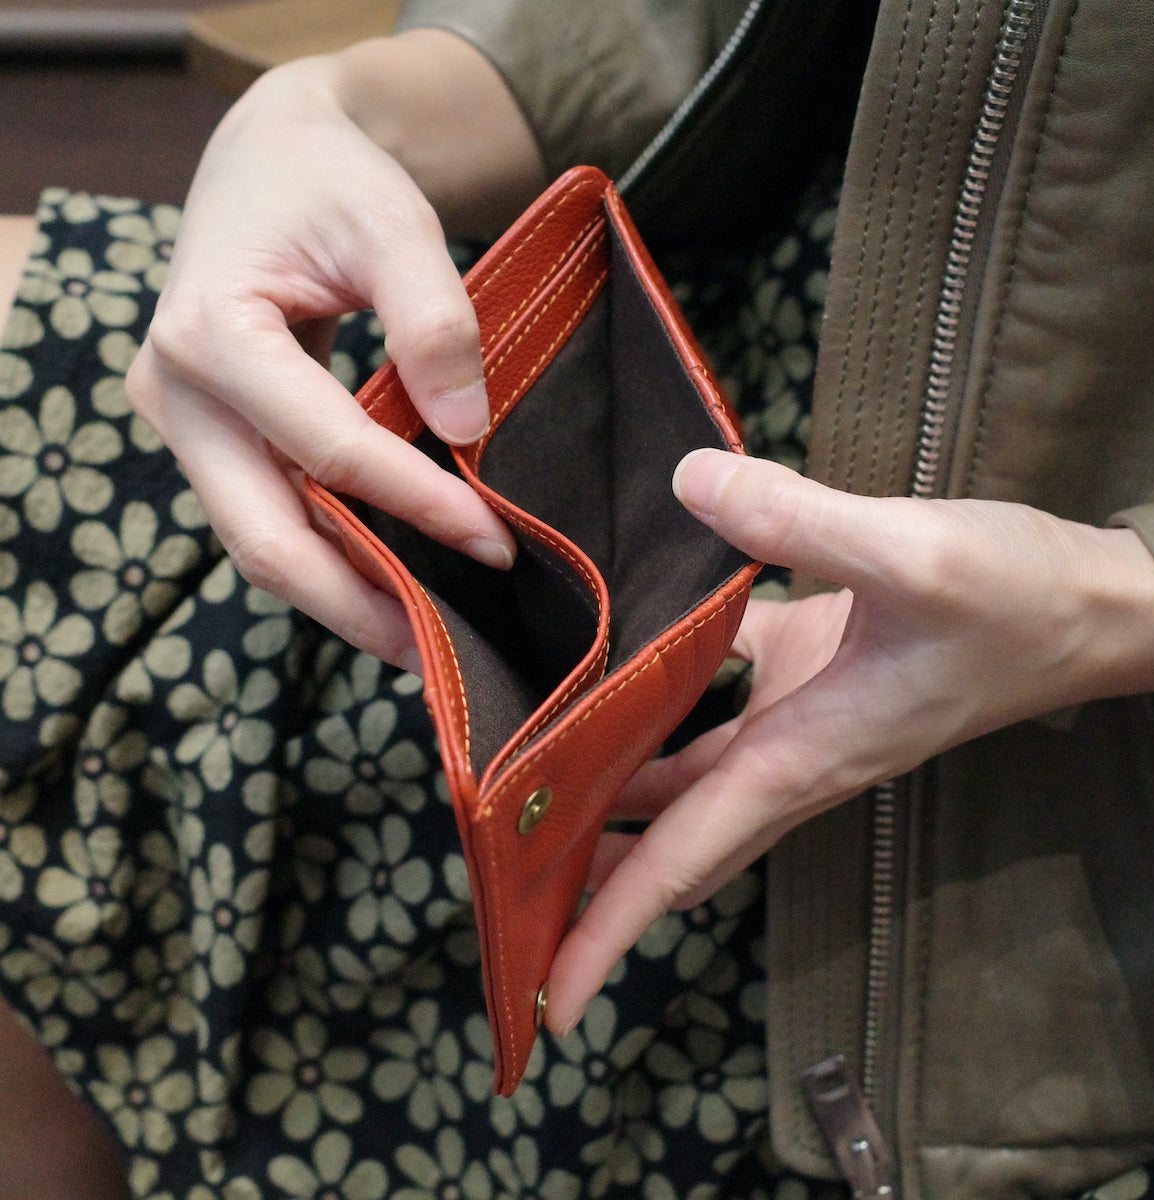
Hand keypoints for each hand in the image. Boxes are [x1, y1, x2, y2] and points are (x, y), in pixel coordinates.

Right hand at [126, 33, 543, 664]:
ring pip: (262, 545)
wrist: (270, 163)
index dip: (415, 504)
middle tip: (441, 651)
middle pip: (265, 537)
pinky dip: (332, 561)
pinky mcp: (215, 442)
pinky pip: (270, 521)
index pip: (326, 451)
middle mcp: (177, 393)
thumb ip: (433, 318)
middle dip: (359, 603)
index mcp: (209, 331)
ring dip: (344, 598)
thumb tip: (465, 429)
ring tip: (425, 638)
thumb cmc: (328, 182)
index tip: (494, 542)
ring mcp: (189, 426)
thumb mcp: (392, 222)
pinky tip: (393, 583)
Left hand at [545, 448, 1153, 1032]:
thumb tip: (688, 484)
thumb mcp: (913, 557)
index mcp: (803, 756)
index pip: (684, 859)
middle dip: (590, 874)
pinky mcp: (812, 665)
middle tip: (503, 875)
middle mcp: (793, 755)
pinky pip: (722, 694)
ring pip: (687, 773)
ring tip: (531, 775)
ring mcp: (800, 714)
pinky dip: (667, 690)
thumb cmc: (1018, 602)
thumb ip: (796, 522)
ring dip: (615, 786)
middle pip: (670, 838)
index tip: (547, 999)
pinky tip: (621, 648)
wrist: (1092, 607)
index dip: (608, 930)